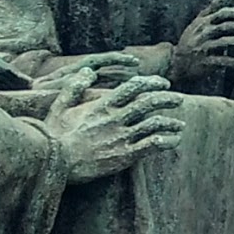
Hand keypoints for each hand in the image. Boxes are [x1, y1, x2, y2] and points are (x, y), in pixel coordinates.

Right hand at [50, 71, 184, 183]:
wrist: (53, 162)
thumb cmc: (53, 135)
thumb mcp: (60, 106)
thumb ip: (75, 87)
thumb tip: (88, 71)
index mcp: (102, 105)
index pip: (133, 87)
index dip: (151, 83)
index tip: (163, 83)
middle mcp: (115, 118)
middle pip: (149, 102)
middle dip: (167, 98)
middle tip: (178, 99)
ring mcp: (121, 137)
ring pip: (155, 123)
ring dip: (171, 122)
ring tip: (180, 124)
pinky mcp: (124, 155)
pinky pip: (152, 145)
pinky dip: (166, 141)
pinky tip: (173, 141)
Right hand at [171, 0, 233, 93]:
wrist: (177, 63)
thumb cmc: (193, 39)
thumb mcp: (201, 21)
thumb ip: (216, 6)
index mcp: (203, 22)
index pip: (223, 13)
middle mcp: (203, 33)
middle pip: (226, 26)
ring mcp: (204, 48)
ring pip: (226, 42)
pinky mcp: (206, 63)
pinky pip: (226, 61)